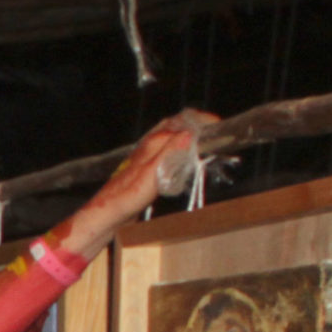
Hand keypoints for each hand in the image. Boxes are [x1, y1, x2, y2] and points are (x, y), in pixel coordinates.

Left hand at [86, 110, 218, 228]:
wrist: (110, 210)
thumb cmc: (129, 194)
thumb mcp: (154, 172)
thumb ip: (171, 151)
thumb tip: (190, 133)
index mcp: (155, 140)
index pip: (184, 120)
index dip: (204, 121)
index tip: (221, 127)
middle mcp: (151, 142)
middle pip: (179, 122)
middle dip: (198, 123)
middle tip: (217, 130)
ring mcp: (149, 152)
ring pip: (173, 133)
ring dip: (191, 132)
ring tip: (207, 139)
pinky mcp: (148, 164)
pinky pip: (169, 147)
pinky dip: (182, 145)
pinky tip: (187, 155)